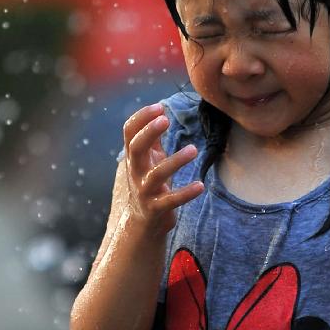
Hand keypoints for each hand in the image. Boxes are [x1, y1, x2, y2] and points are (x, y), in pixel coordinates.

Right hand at [123, 103, 203, 234]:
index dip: (141, 118)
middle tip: (166, 120)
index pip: (129, 132)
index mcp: (134, 156)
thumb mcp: (150, 159)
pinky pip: (171, 200)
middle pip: (135, 148)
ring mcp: (144, 191)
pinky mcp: (156, 208)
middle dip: (148, 133)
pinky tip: (200, 185)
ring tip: (194, 150)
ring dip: (175, 161)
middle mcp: (135, 171)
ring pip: (156, 174)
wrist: (143, 222)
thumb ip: (154, 138)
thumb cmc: (149, 183)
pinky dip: (186, 193)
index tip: (160, 107)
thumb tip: (162, 112)